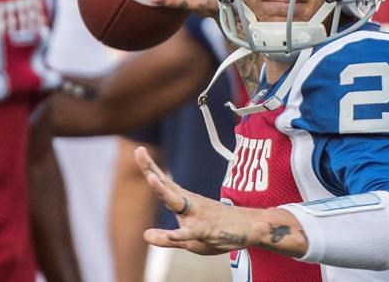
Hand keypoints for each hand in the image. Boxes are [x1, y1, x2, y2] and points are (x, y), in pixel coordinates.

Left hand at [134, 146, 261, 254]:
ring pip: (177, 202)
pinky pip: (193, 231)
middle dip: (151, 169)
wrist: (249, 229)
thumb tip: (144, 235)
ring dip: (163, 191)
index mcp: (184, 203)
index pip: (163, 184)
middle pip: (166, 186)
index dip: (149, 167)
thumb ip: (167, 239)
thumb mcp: (190, 239)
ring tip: (151, 178)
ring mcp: (198, 215)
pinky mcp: (207, 229)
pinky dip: (181, 233)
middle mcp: (189, 204)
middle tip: (139, 151)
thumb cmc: (218, 231)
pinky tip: (173, 234)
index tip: (139, 149)